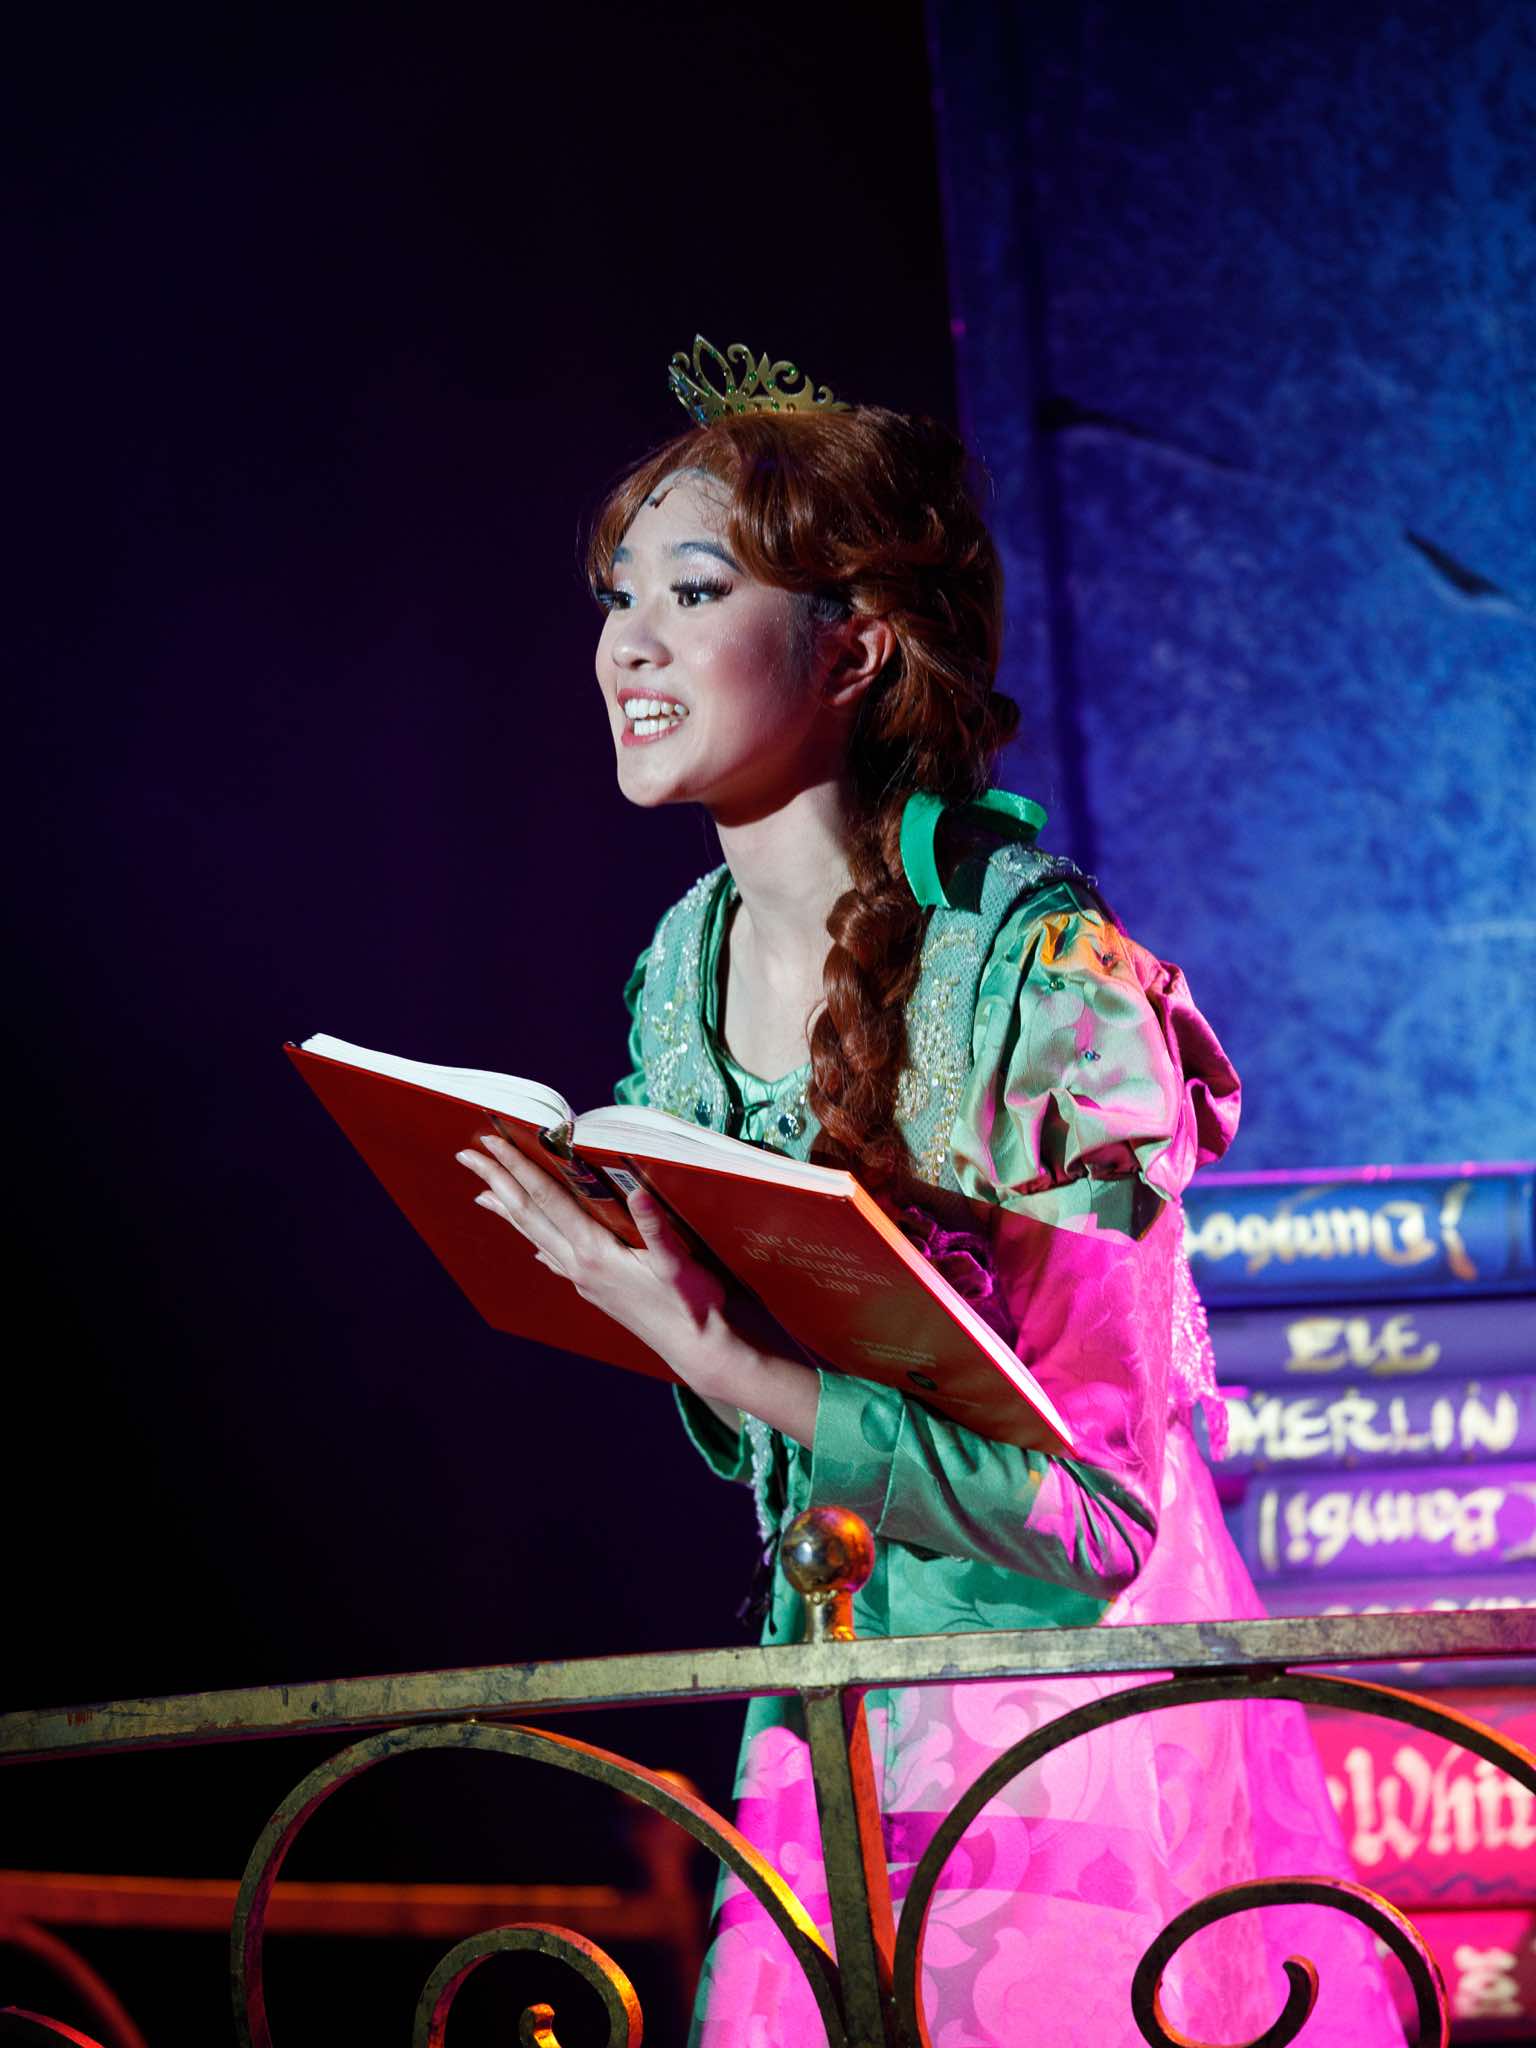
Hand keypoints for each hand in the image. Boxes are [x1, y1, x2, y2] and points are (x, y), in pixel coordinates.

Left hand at [455, 1135, 819, 1442]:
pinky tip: (533, 1248)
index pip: (546, 1199)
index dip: (518, 1168)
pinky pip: (553, 1258)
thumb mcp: (677, 1263)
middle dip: (497, 1182)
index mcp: (593, 1251)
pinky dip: (536, 1243)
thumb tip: (638, 1191)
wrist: (695, 1349)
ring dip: (508, 1211)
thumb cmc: (691, 1305)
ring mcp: (582, 1279)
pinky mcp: (592, 1290)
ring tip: (482, 1194)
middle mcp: (578, 1265)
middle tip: (467, 1154)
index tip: (492, 1143)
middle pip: (528, 1215)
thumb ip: (655, 1227)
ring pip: (534, 1236)